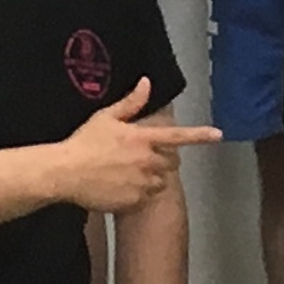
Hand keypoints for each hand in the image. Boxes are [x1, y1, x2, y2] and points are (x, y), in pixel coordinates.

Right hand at [61, 78, 219, 212]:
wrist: (65, 173)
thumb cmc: (83, 142)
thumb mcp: (106, 117)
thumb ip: (130, 103)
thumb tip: (147, 83)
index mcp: (143, 138)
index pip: (179, 136)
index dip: (200, 135)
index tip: (218, 134)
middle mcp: (147, 161)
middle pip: (171, 162)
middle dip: (164, 159)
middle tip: (143, 157)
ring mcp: (142, 182)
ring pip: (160, 182)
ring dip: (153, 178)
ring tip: (129, 173)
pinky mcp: (134, 200)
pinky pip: (146, 198)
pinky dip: (140, 193)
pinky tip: (121, 186)